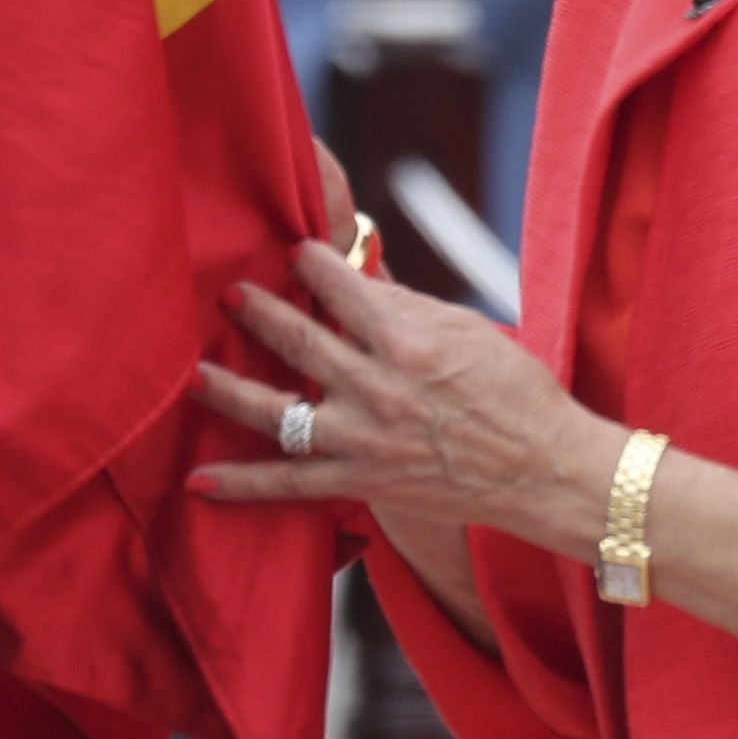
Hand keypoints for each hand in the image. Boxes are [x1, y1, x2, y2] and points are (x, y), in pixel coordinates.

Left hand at [190, 238, 607, 557]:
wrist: (544, 470)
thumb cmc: (517, 392)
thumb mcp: (467, 330)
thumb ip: (405, 306)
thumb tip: (359, 278)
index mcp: (407, 340)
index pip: (341, 288)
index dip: (312, 264)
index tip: (294, 253)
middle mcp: (378, 388)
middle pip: (299, 342)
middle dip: (258, 313)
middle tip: (230, 295)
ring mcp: (364, 440)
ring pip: (277, 411)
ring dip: (228, 390)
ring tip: (193, 373)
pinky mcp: (362, 483)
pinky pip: (290, 484)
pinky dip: (243, 485)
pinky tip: (199, 481)